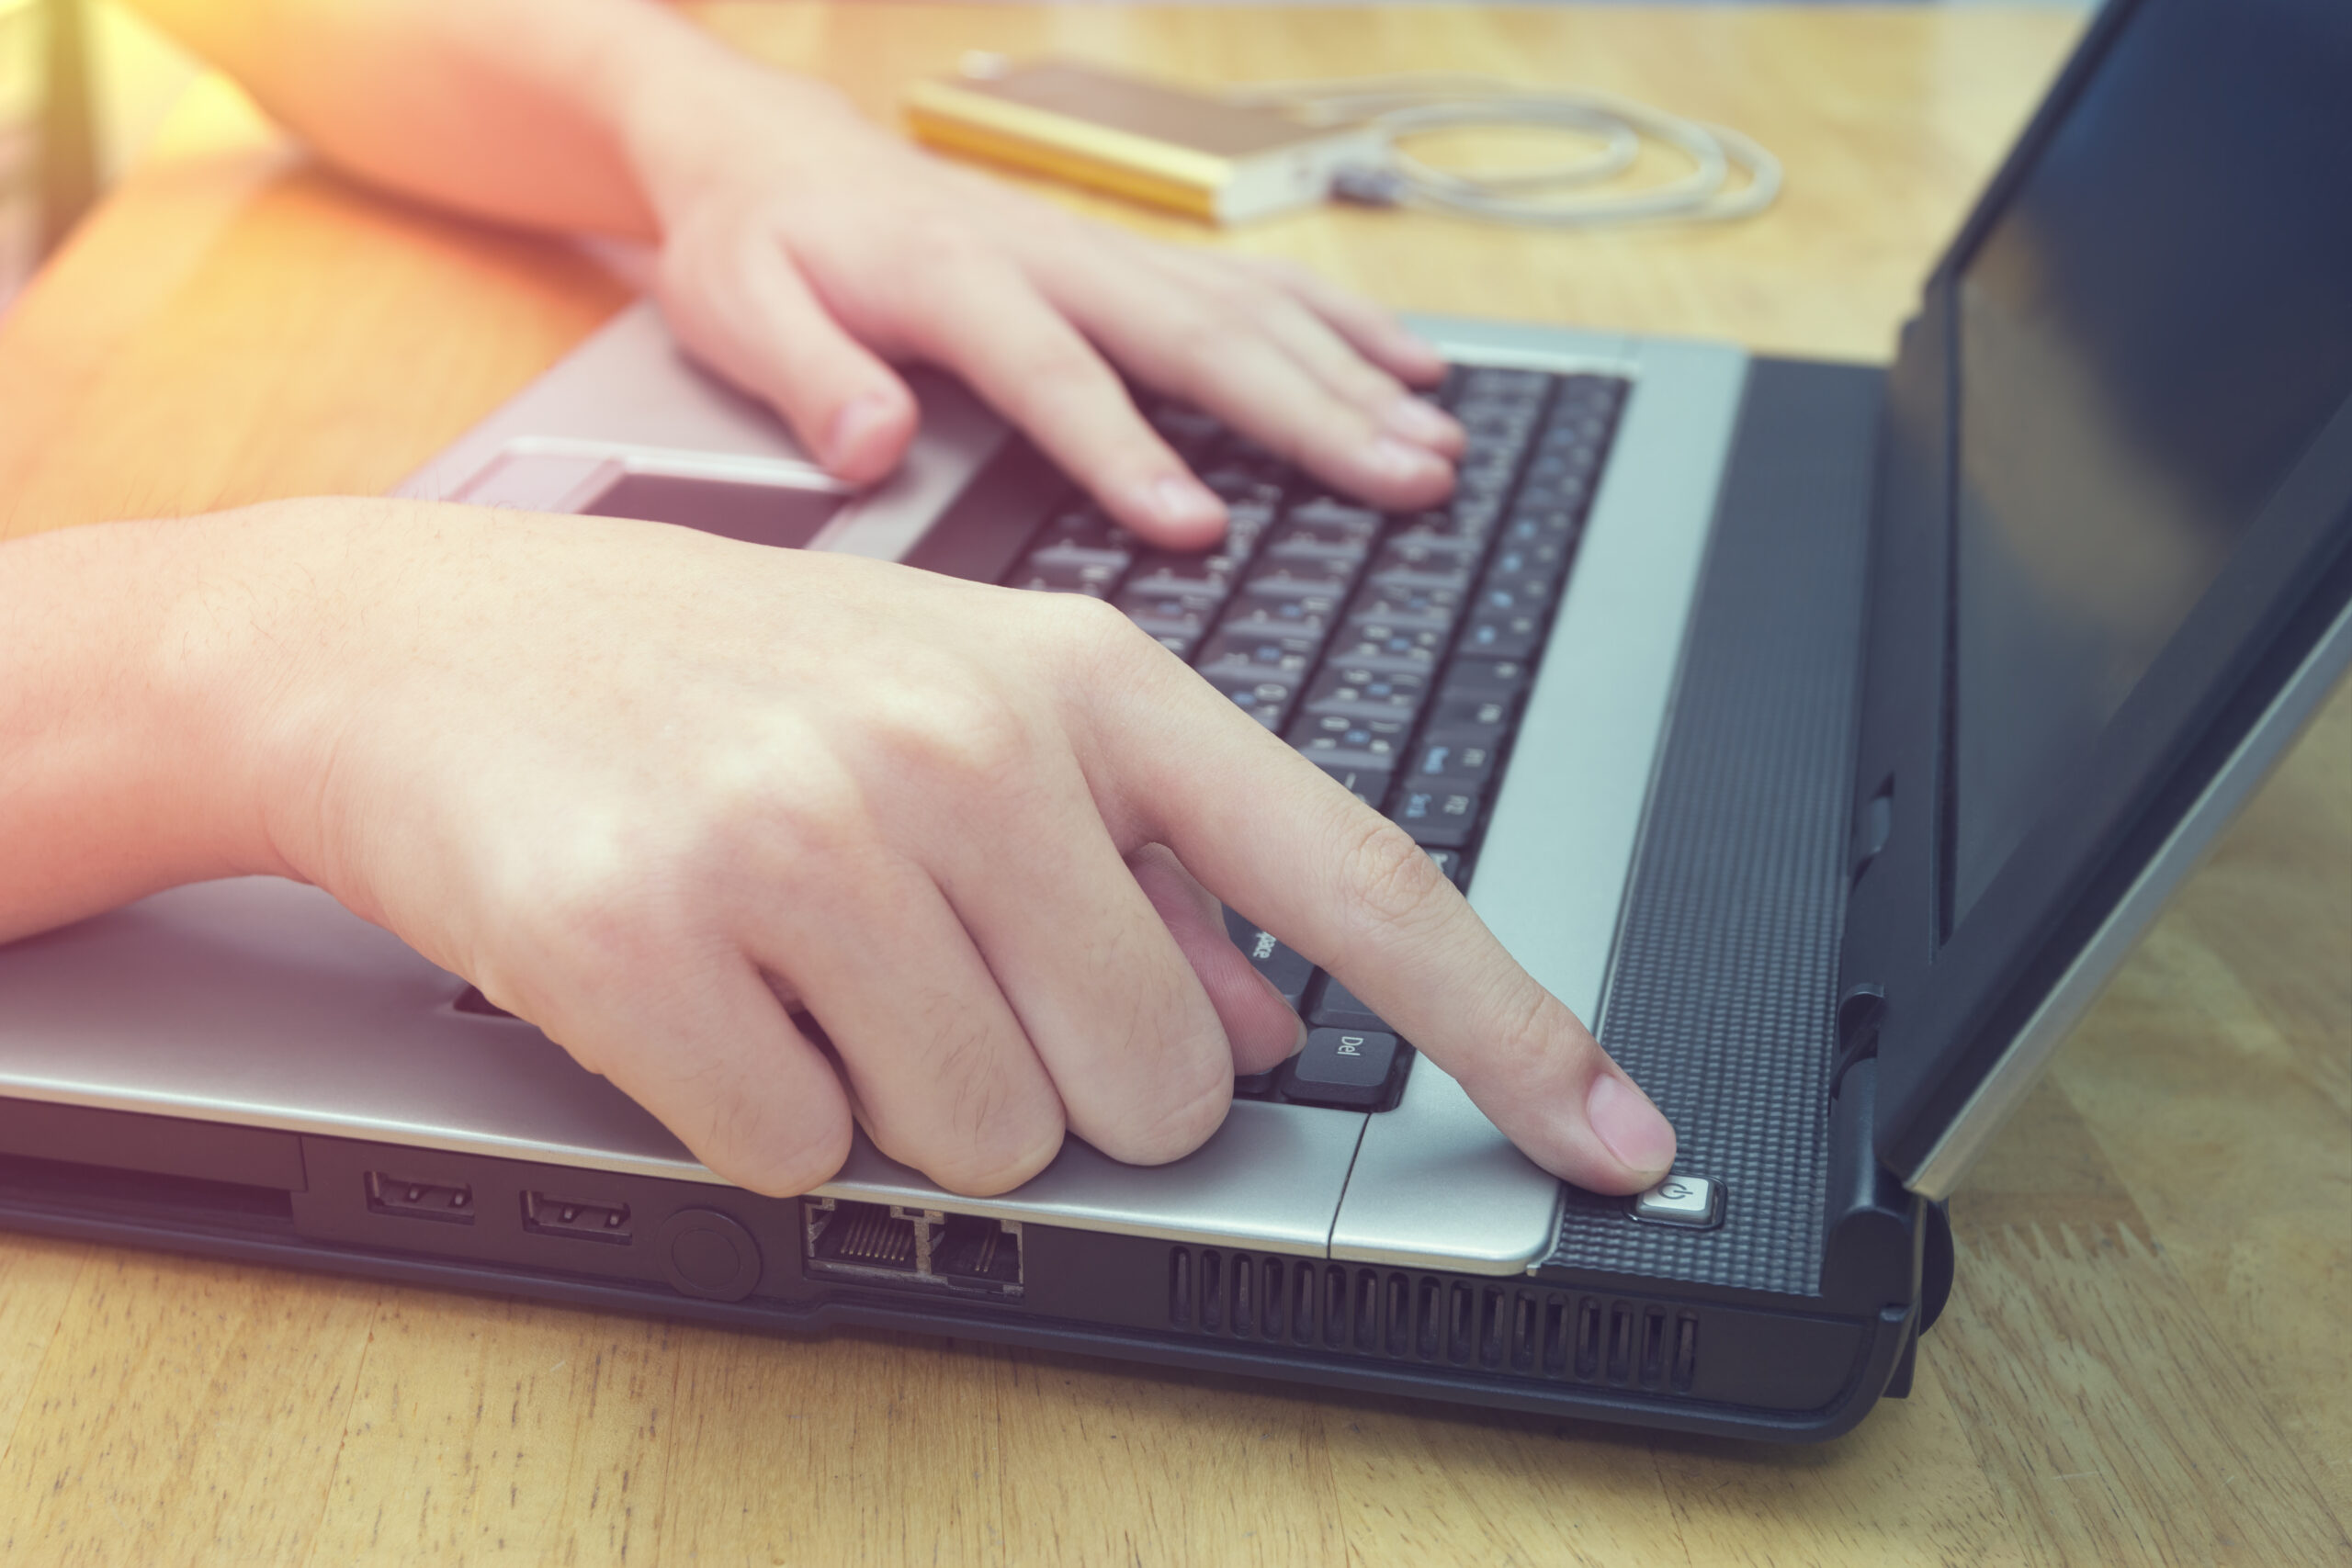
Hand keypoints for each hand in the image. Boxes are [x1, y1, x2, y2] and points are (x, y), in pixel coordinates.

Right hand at [207, 501, 1673, 1197]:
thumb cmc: (719, 674)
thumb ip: (1143, 868)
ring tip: (802, 959)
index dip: (1508, 1031)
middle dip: (1063, 1084)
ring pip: (990, 1148)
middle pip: (1164, 1090)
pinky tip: (702, 988)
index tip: (1618, 1143)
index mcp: (1085, 674)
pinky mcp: (654, 942)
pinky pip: (804, 1163)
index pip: (1355, 879)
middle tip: (928, 970)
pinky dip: (761, 1118)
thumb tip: (1279, 1025)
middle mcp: (970, 742)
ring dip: (906, 1101)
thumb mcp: (961, 705)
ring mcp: (811, 837)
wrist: (420, 641)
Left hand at [626, 71, 1464, 546]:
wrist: (775, 150)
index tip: (1199, 525)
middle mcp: (1054, 255)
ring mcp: (1105, 252)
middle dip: (1311, 416)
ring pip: (1250, 310)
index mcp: (955, 276)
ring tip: (1437, 445)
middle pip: (1199, 337)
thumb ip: (811, 379)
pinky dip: (1340, 325)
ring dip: (1351, 378)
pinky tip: (1412, 364)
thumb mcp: (740, 311)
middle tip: (1403, 481)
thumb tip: (872, 443)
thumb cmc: (759, 244)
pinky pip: (1254, 285)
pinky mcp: (1130, 258)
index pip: (1055, 374)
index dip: (1128, 452)